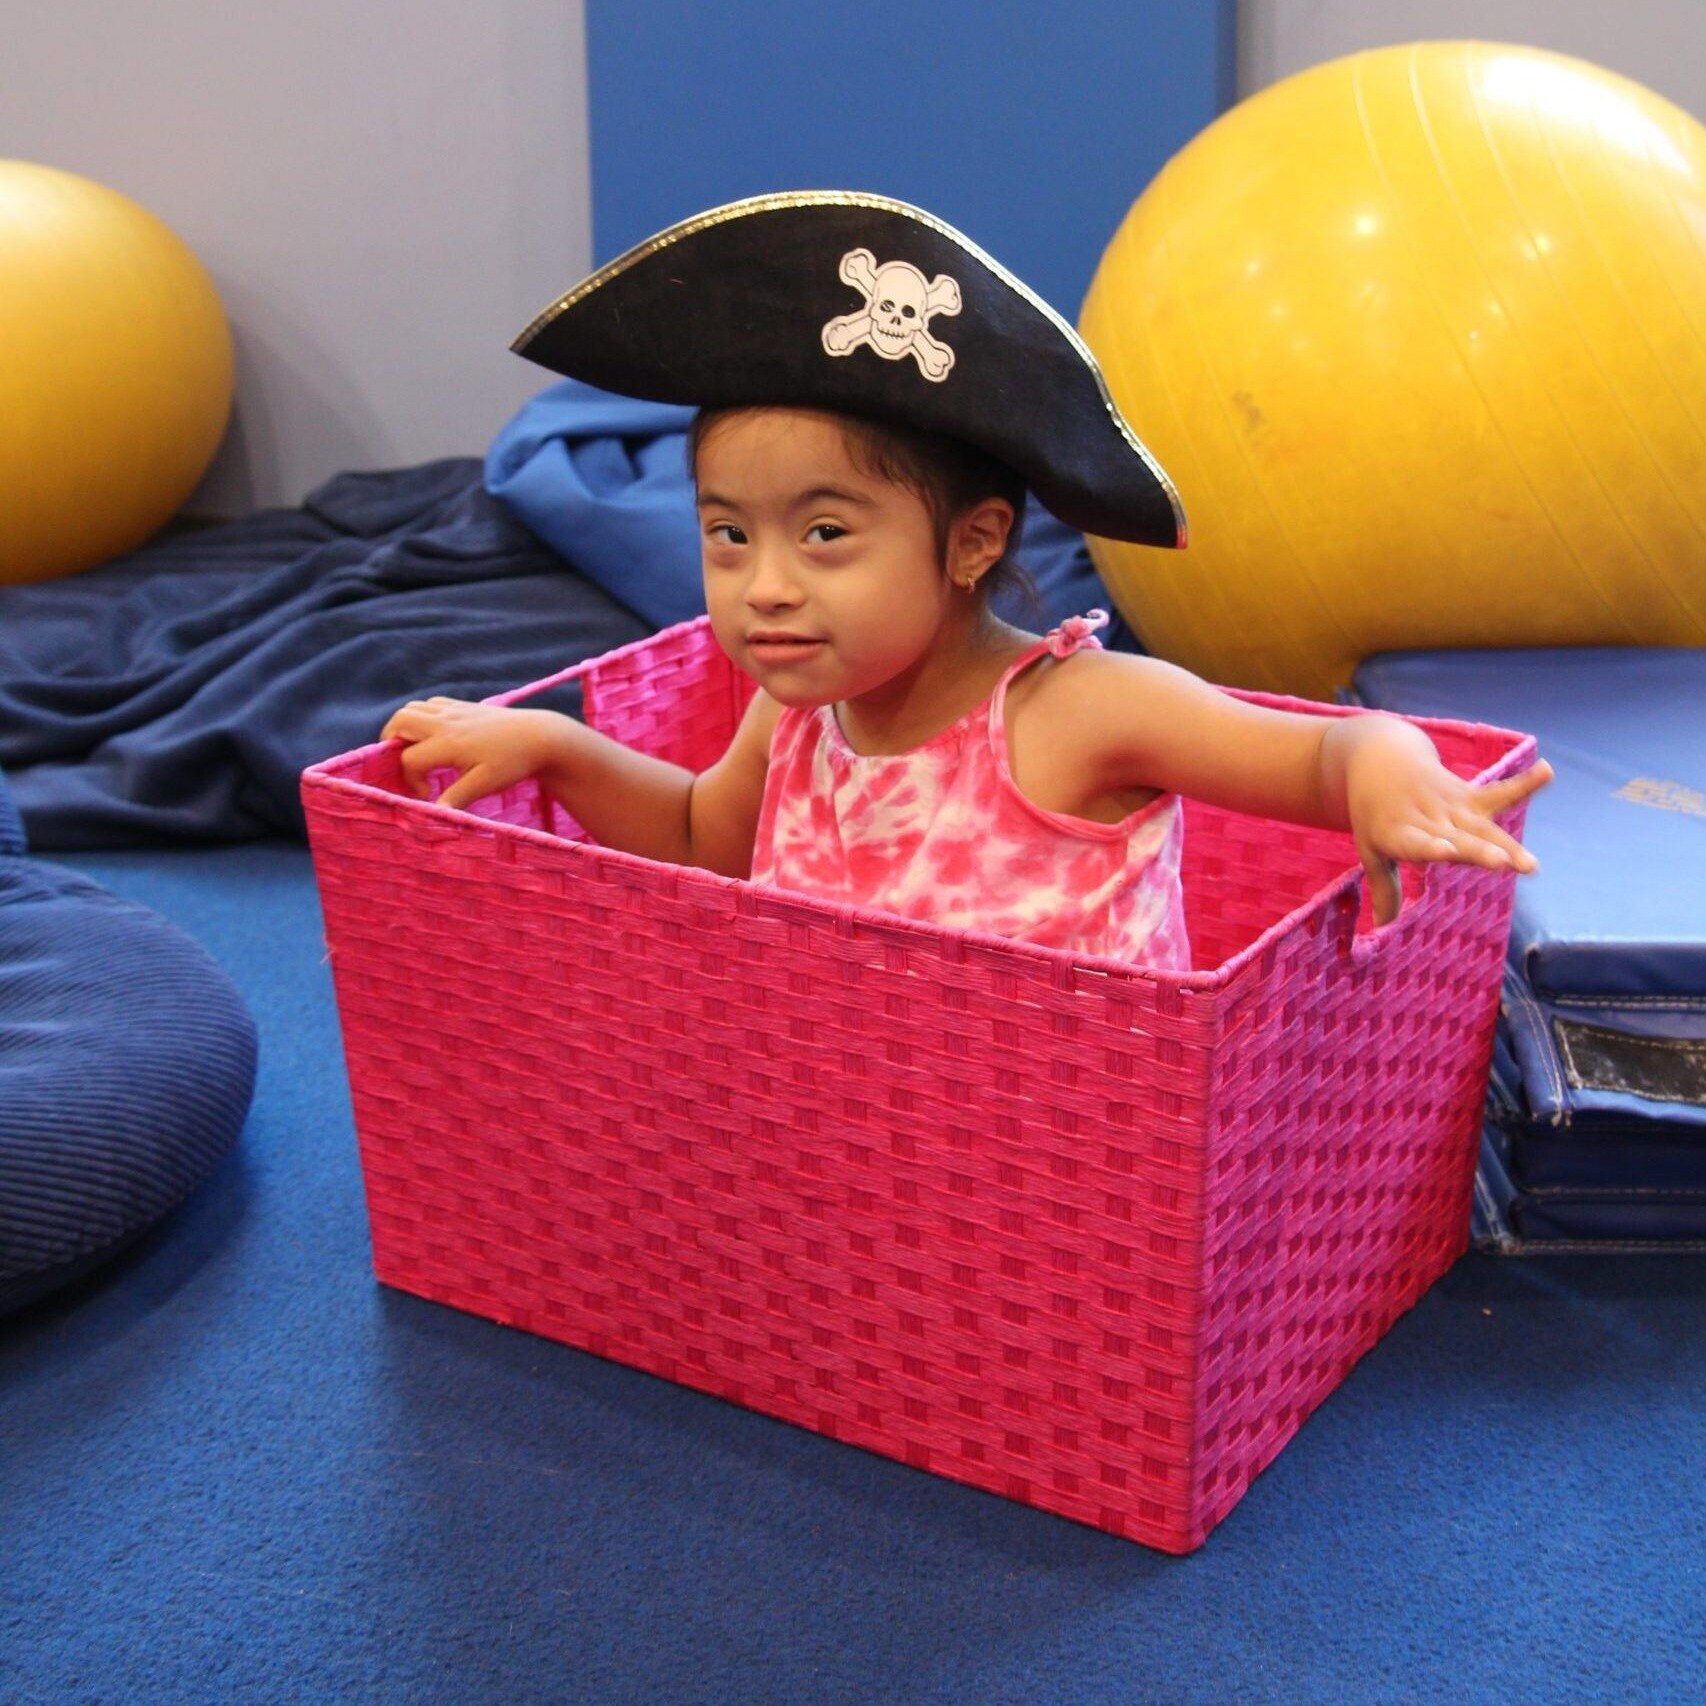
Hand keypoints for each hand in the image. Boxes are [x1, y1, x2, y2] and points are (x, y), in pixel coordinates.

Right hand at [378, 697, 564, 812]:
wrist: (539, 736)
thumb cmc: (513, 762)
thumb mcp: (486, 784)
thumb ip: (457, 797)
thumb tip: (435, 815)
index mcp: (449, 742)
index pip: (409, 759)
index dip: (411, 780)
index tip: (427, 794)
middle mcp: (446, 722)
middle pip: (399, 721)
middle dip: (391, 742)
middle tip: (404, 764)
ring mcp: (454, 710)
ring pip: (413, 708)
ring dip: (404, 728)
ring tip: (415, 751)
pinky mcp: (463, 706)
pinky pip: (430, 704)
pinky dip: (422, 717)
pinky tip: (435, 736)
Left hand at [1352, 755, 1553, 926]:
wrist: (1380, 762)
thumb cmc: (1376, 816)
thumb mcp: (1371, 849)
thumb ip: (1384, 886)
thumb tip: (1383, 928)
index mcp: (1399, 832)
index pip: (1416, 842)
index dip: (1431, 846)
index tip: (1444, 850)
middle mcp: (1429, 819)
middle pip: (1459, 839)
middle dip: (1480, 852)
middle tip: (1501, 863)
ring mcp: (1451, 808)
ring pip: (1483, 828)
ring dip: (1508, 845)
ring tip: (1530, 866)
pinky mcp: (1469, 796)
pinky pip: (1499, 792)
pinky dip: (1524, 784)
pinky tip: (1548, 771)